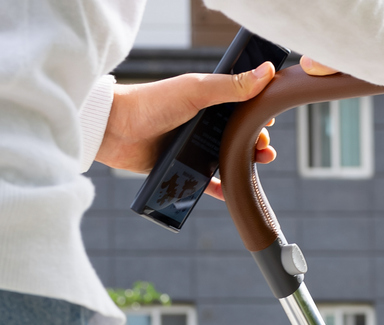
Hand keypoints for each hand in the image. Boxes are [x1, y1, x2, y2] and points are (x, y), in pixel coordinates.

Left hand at [97, 64, 277, 195]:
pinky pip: (207, 183)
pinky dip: (222, 189)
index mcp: (206, 100)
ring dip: (245, 163)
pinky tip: (234, 192)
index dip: (256, 113)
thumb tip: (267, 73)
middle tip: (264, 147)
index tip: (269, 119)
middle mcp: (200, 122)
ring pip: (227, 158)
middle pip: (237, 134)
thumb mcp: (195, 90)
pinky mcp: (182, 168)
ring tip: (257, 164)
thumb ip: (230, 86)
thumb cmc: (151, 102)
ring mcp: (192, 146)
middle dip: (255, 141)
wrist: (113, 128)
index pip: (239, 106)